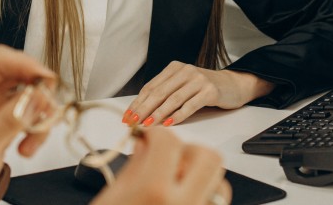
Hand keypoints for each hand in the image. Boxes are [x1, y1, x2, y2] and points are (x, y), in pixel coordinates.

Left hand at [0, 45, 55, 204]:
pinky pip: (28, 116)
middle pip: (19, 75)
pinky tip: (27, 146)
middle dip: (37, 94)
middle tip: (46, 112)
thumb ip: (8, 121)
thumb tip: (35, 98)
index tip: (46, 80)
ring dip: (38, 116)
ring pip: (28, 97)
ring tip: (31, 140)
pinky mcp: (1, 125)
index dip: (26, 64)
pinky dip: (35, 129)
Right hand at [92, 127, 230, 204]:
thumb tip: (147, 145)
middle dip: (188, 151)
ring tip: (175, 186)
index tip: (149, 139)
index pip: (170, 141)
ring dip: (201, 178)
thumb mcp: (112, 198)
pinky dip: (203, 201)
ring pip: (220, 185)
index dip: (156, 135)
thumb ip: (135, 168)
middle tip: (167, 159)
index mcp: (154, 193)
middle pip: (208, 158)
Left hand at [123, 62, 273, 127]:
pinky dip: (178, 115)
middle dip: (143, 109)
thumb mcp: (183, 85)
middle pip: (159, 93)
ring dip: (158, 114)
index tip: (127, 116)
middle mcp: (185, 71)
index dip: (137, 102)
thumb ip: (166, 93)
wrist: (232, 85)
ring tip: (147, 125)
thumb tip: (142, 112)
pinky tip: (168, 123)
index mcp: (174, 68)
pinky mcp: (210, 91)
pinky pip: (190, 105)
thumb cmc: (204, 88)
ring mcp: (198, 80)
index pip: (151, 87)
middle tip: (132, 122)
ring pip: (173, 99)